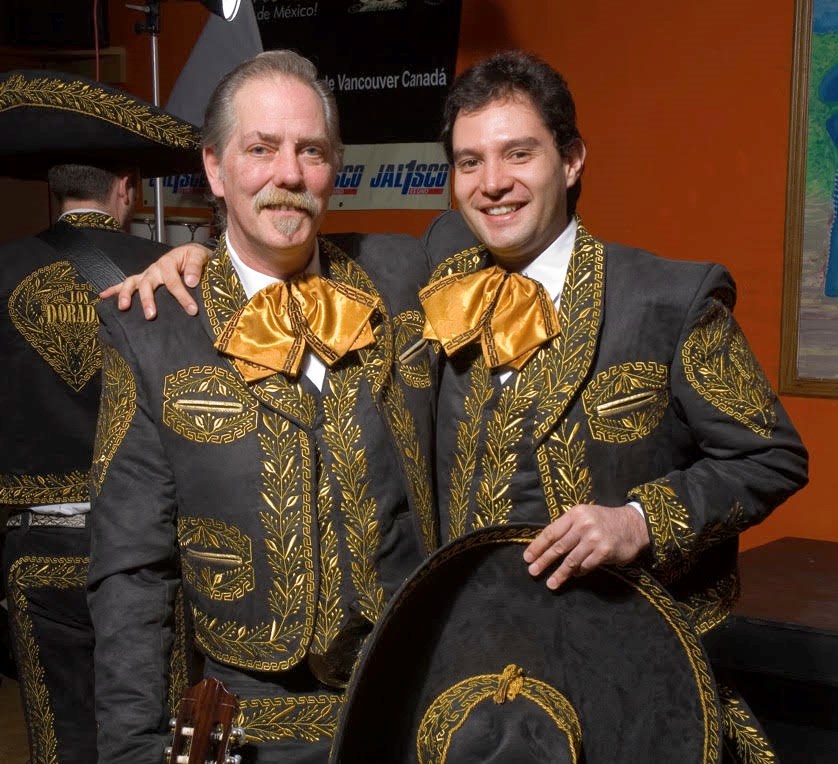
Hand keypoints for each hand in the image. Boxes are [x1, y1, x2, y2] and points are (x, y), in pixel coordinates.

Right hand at [99, 243, 211, 318]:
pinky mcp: (143, 279)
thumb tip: (191, 282)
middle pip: (147, 283)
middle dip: (147, 300)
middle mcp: (154, 268)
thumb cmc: (195, 257)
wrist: (191, 254)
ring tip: (123, 307)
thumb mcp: (200, 256)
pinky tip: (102, 297)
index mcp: (168, 262)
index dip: (182, 296)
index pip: (173, 281)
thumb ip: (196, 267)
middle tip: (151, 315)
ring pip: (132, 283)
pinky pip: (126, 283)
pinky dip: (114, 289)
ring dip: (126, 295)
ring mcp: (147, 274)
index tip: (192, 310)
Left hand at [523, 504, 649, 589]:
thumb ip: (567, 527)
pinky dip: (579, 572)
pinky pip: (586, 566)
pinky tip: (574, 575)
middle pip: (558, 546)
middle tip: (533, 572)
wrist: (633, 525)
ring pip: (571, 560)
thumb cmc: (604, 521)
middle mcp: (583, 525)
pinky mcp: (604, 552)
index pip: (551, 532)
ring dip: (559, 573)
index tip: (527, 557)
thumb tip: (545, 546)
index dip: (537, 546)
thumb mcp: (584, 516)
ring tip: (550, 583)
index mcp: (575, 514)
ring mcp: (594, 539)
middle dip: (543, 561)